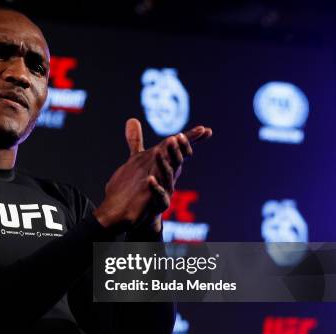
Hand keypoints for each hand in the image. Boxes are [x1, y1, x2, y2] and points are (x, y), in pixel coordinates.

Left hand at [94, 118, 211, 232]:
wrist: (141, 213)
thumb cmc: (144, 184)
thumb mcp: (139, 160)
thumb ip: (136, 140)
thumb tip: (131, 119)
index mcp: (168, 165)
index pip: (181, 151)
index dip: (190, 140)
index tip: (203, 129)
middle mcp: (170, 177)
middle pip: (177, 161)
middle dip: (178, 149)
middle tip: (176, 137)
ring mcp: (166, 190)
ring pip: (168, 176)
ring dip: (164, 163)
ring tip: (158, 152)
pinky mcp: (158, 203)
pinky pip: (158, 195)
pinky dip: (155, 187)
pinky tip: (150, 180)